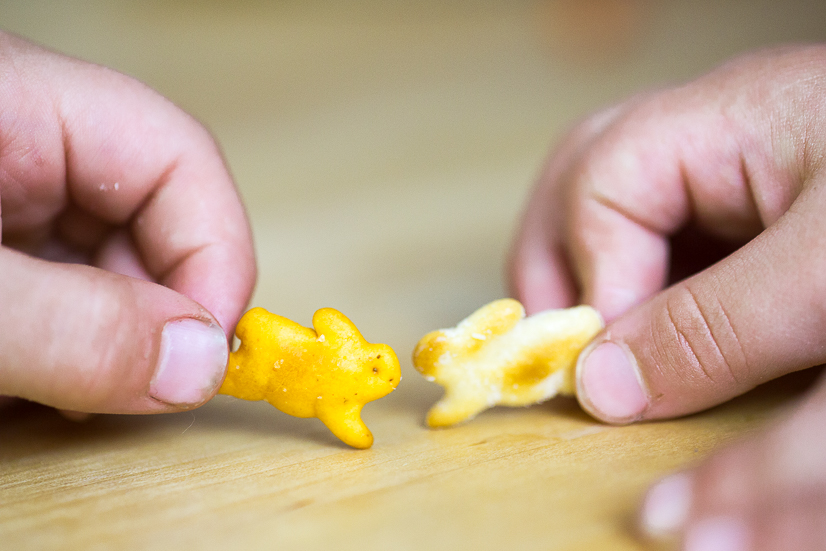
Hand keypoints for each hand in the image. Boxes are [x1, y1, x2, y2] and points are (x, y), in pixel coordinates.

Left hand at [0, 32, 254, 414]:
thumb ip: (69, 325)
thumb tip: (198, 367)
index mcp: (18, 103)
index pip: (176, 158)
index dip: (215, 254)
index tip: (208, 351)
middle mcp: (20, 143)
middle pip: (148, 221)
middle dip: (152, 315)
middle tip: (134, 390)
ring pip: (103, 271)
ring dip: (99, 341)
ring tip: (40, 388)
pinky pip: (53, 296)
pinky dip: (51, 349)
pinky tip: (14, 379)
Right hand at [510, 44, 825, 548]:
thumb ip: (714, 330)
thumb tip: (598, 386)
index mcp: (727, 116)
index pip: (600, 183)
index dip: (591, 279)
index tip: (609, 368)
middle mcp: (713, 132)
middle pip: (580, 181)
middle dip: (556, 270)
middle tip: (566, 350)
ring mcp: (728, 168)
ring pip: (609, 212)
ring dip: (590, 283)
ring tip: (600, 349)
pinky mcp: (749, 211)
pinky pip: (660, 244)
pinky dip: (640, 296)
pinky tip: (655, 338)